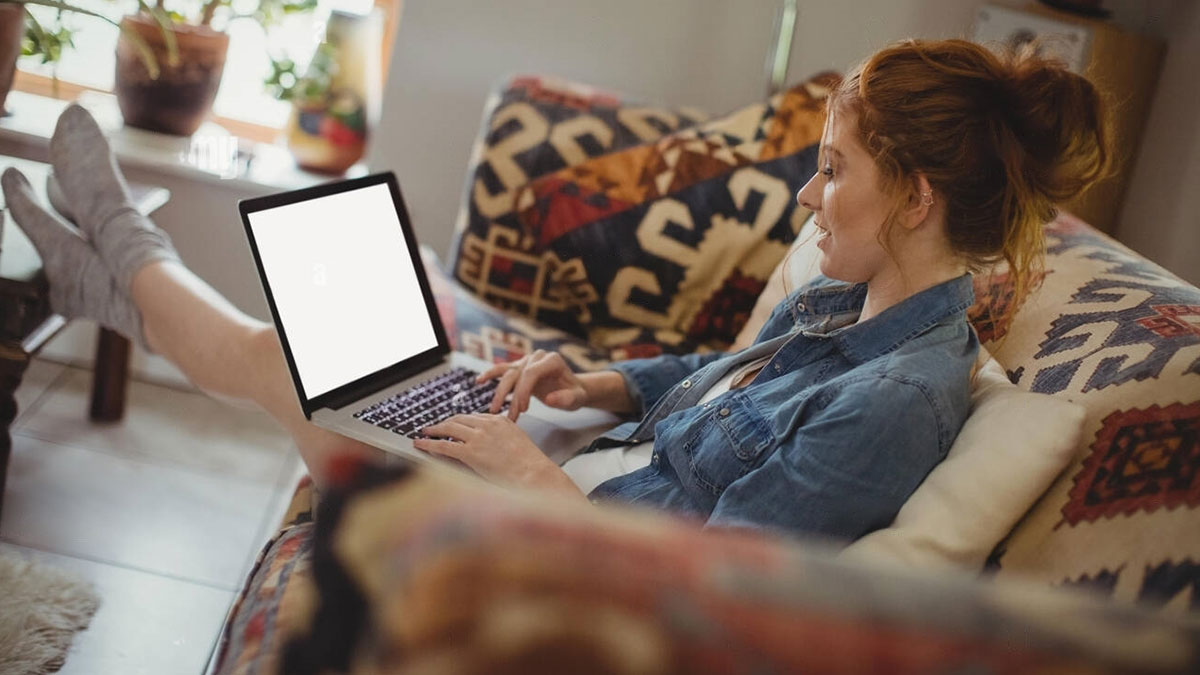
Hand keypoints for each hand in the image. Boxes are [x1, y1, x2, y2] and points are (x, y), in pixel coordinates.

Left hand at [413, 413, 579, 494]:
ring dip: (433, 430)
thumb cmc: (530, 467)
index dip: (459, 422)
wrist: (535, 475)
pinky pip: (443, 446)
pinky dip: (429, 444)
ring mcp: (478, 437)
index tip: (452, 425)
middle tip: (434, 427)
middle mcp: (488, 425)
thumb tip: (490, 446)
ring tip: (424, 433)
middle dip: (444, 423)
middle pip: (458, 419)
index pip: (474, 417)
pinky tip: (420, 444)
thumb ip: (502, 440)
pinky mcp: (470, 452)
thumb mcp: (517, 444)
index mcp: (501, 421)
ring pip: (448, 429)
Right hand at [477, 350, 587, 420]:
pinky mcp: (519, 367)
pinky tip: (479, 381)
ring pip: (508, 374)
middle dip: (510, 397)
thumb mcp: (577, 398)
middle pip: (517, 374)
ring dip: (500, 393)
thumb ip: (566, 398)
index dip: (524, 391)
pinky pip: (503, 370)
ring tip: (493, 410)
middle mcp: (537, 357)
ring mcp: (527, 361)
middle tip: (507, 417)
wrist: (572, 389)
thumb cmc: (575, 393)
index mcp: (552, 360)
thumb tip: (549, 399)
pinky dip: (491, 374)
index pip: (532, 373)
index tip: (522, 410)